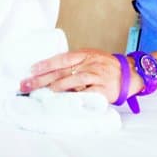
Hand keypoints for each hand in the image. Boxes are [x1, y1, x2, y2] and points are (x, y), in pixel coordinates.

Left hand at [19, 49, 142, 103]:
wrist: (130, 74)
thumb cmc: (107, 67)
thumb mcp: (91, 59)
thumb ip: (75, 64)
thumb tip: (50, 73)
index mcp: (85, 55)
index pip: (62, 58)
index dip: (45, 64)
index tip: (30, 70)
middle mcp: (90, 64)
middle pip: (62, 71)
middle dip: (42, 79)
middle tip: (26, 85)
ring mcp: (97, 76)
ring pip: (74, 80)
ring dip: (57, 87)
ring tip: (43, 93)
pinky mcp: (103, 90)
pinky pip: (87, 94)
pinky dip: (75, 97)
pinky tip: (64, 101)